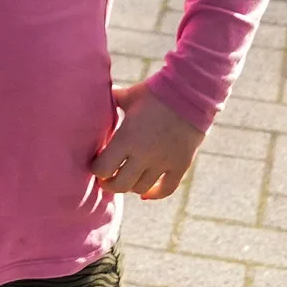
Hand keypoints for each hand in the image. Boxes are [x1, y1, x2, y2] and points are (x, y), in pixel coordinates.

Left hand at [92, 83, 202, 199]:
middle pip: (120, 185)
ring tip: (126, 179)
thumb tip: (98, 96)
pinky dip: (154, 194)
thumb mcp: (129, 96)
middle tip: (106, 179)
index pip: (103, 169)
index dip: (96, 169)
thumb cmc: (156, 91)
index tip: (96, 164)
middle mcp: (144, 154)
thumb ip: (112, 101)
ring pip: (141, 189)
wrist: (191, 92)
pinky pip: (166, 189)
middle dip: (109, 184)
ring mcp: (163, 162)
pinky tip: (146, 193)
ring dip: (130, 186)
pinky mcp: (180, 165)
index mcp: (127, 138)